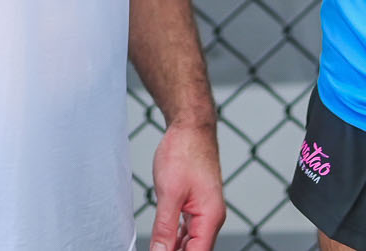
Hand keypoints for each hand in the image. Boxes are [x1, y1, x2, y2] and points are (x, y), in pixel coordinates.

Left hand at [149, 121, 224, 250]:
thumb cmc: (184, 151)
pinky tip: (162, 241)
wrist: (191, 126)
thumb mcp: (169, 193)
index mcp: (210, 218)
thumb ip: (165, 228)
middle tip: (154, 250)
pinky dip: (174, 238)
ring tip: (156, 247)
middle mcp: (211, 218)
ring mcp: (204, 212)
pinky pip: (186, 230)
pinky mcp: (196, 205)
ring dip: (173, 249)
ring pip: (189, 243)